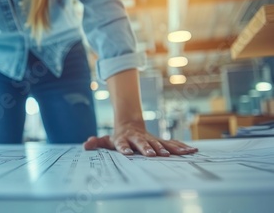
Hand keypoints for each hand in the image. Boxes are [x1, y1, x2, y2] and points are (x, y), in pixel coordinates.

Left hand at [83, 121, 197, 156]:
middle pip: (142, 144)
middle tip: (151, 155)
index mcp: (124, 139)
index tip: (127, 153)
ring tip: (173, 154)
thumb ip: (97, 142)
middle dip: (147, 149)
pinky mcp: (160, 142)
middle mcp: (138, 138)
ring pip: (159, 143)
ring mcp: (150, 139)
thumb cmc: (118, 136)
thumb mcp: (106, 139)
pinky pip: (171, 144)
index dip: (124, 148)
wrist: (130, 124)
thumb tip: (86, 144)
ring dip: (165, 149)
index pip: (122, 144)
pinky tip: (192, 151)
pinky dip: (181, 147)